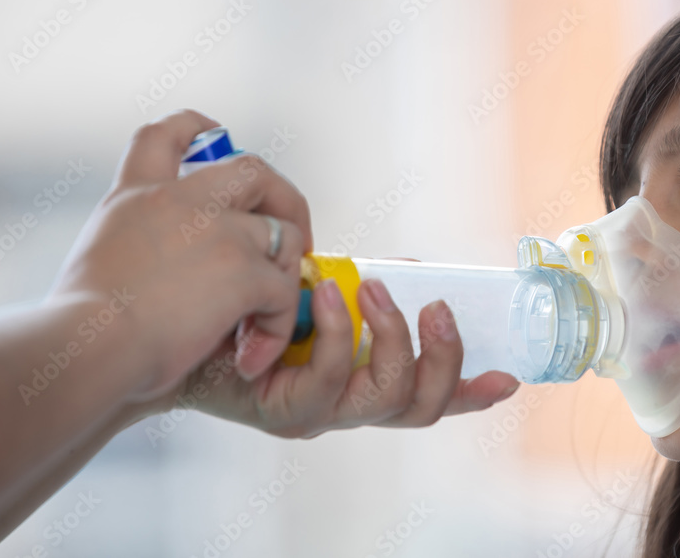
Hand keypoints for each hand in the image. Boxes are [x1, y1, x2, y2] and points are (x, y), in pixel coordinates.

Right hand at [47, 109, 312, 399]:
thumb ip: (135, 244)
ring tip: (272, 314)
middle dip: (284, 199)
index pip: (169, 134)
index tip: (218, 135)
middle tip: (293, 237)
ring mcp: (219, 232)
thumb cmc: (78, 324)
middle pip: (254, 170)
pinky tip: (252, 353)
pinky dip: (278, 324)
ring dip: (286, 273)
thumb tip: (159, 269)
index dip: (199, 128)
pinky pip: (284, 291)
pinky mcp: (244, 271)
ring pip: (283, 234)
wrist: (84, 347)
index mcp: (137, 195)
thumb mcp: (96, 257)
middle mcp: (182, 201)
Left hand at [175, 278, 520, 437]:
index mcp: (362, 380)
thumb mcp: (320, 294)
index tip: (508, 376)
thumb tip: (410, 267)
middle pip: (421, 407)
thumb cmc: (247, 309)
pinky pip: (330, 380)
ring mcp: (319, 413)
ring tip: (373, 287)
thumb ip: (364, 291)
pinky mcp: (284, 412)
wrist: (171, 331)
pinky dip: (339, 332)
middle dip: (443, 357)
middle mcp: (347, 404)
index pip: (429, 395)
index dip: (471, 391)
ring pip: (387, 398)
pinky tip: (327, 291)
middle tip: (435, 306)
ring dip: (392, 336)